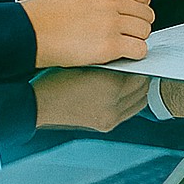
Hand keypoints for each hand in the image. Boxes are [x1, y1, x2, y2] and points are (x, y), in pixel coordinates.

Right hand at [19, 0, 154, 66]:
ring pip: (145, 31)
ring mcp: (112, 21)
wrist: (29, 29)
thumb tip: (121, 1)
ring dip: (136, 39)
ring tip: (121, 44)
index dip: (135, 11)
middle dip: (137, 25)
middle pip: (146, 14)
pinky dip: (134, 53)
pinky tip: (121, 54)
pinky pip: (139, 49)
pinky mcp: (109, 45)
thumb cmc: (46, 10)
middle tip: (125, 34)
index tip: (128, 19)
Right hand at [32, 67, 150, 131]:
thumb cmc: (57, 79)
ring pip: (139, 102)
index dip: (141, 63)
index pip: (141, 74)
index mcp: (110, 88)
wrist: (40, 104)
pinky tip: (123, 92)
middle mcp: (113, 106)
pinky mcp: (106, 126)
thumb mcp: (87, 62)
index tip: (138, 56)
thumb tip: (128, 57)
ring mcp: (110, 119)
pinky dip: (131, 101)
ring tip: (132, 78)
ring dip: (139, 90)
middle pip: (143, 89)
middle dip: (143, 76)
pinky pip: (130, 112)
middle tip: (137, 65)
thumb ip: (111, 61)